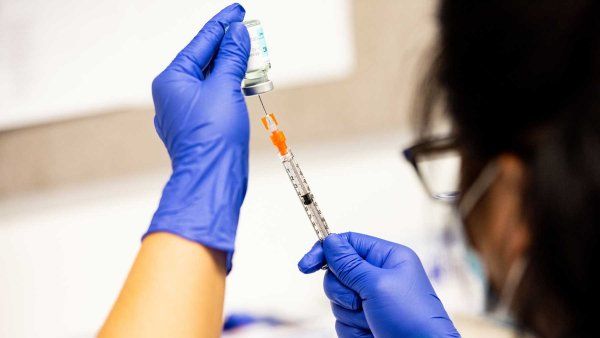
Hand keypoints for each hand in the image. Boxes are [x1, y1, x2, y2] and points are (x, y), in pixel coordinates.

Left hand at [145, 3, 249, 272]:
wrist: (213, 178)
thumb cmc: (212, 139)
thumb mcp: (224, 88)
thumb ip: (231, 57)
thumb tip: (236, 34)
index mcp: (172, 80)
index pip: (200, 42)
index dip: (222, 24)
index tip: (238, 11)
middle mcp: (175, 94)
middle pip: (206, 60)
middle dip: (232, 47)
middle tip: (252, 33)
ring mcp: (187, 111)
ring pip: (213, 80)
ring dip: (236, 68)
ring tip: (257, 58)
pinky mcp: (201, 125)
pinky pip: (217, 97)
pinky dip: (234, 88)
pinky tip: (250, 83)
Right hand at [298, 232, 459, 337]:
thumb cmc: (412, 319)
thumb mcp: (378, 285)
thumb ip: (349, 264)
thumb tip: (330, 241)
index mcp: (388, 258)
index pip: (349, 243)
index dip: (325, 251)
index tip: (305, 265)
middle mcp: (379, 277)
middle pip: (337, 273)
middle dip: (343, 291)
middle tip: (360, 302)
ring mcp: (371, 301)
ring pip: (337, 300)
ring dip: (351, 314)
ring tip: (373, 321)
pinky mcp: (365, 322)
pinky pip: (341, 321)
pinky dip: (353, 330)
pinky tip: (372, 332)